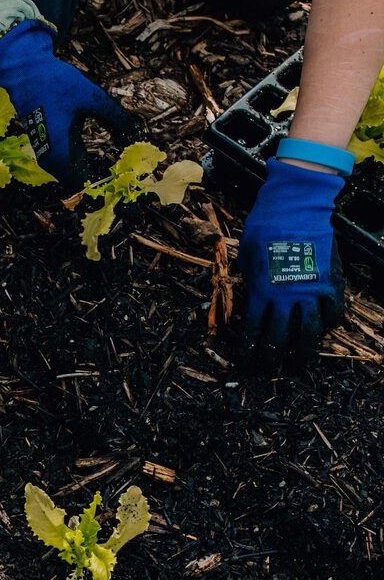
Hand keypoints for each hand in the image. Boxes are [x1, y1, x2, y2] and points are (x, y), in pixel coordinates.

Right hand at [0, 20, 140, 186]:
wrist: (26, 74)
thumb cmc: (56, 84)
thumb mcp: (92, 98)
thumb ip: (116, 117)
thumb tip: (139, 134)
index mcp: (61, 153)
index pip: (84, 187)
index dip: (104, 190)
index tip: (125, 190)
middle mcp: (52, 161)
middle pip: (79, 186)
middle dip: (102, 184)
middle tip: (127, 182)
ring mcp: (48, 157)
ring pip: (74, 176)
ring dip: (94, 175)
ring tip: (117, 171)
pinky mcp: (49, 150)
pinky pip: (69, 166)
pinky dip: (85, 165)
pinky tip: (100, 159)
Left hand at [238, 158, 345, 364]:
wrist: (296, 207)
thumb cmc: (264, 228)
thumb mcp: (246, 258)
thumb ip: (251, 282)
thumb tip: (252, 300)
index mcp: (261, 292)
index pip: (254, 332)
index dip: (249, 353)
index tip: (246, 364)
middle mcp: (287, 296)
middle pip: (281, 339)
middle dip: (272, 360)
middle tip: (268, 372)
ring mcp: (312, 291)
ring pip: (309, 333)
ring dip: (302, 353)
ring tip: (297, 366)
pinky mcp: (331, 283)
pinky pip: (332, 313)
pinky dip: (327, 325)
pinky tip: (321, 332)